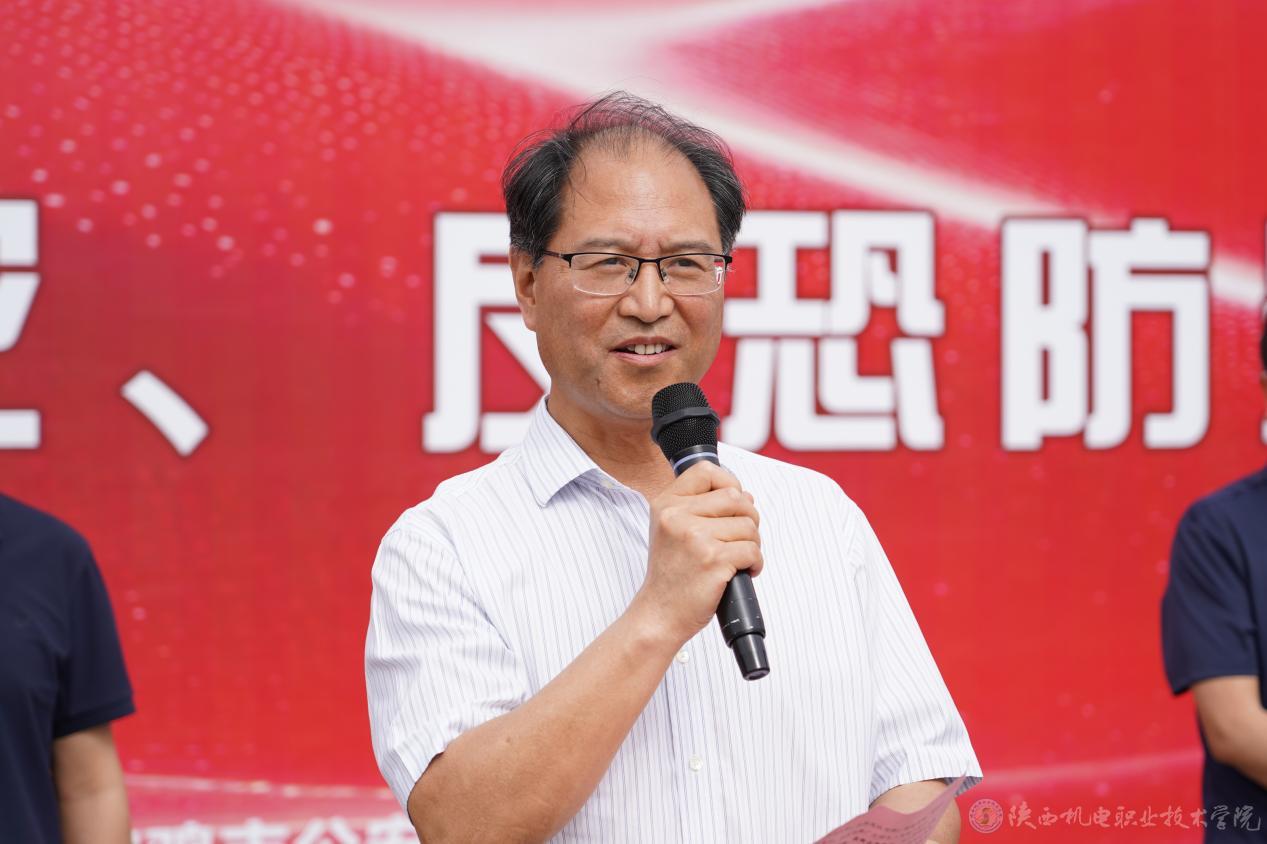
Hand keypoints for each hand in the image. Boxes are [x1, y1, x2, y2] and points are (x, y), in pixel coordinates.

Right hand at [634, 461, 762, 645]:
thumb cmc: (671, 574)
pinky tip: (742, 572)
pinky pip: (752, 550)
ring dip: (752, 544)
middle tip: (740, 539)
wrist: (659, 614)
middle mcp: (677, 516)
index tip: (732, 505)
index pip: (707, 470)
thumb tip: (746, 494)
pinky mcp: (712, 560)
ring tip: (737, 559)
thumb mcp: (673, 530)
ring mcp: (694, 537)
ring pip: (749, 525)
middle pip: (736, 498)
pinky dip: (755, 563)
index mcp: (666, 503)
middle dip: (749, 518)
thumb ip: (703, 507)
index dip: (729, 482)